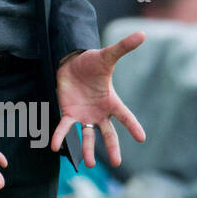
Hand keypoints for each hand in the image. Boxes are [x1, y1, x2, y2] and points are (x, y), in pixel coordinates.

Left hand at [51, 32, 146, 167]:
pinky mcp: (69, 114)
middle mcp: (99, 113)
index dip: (133, 126)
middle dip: (112, 148)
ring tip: (88, 165)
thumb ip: (124, 47)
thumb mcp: (107, 55)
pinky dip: (59, 136)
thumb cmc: (92, 61)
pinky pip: (65, 128)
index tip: (142, 138)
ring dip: (88, 150)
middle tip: (116, 163)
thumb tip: (142, 33)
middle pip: (108, 134)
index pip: (125, 116)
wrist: (71, 63)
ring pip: (88, 136)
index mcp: (111, 101)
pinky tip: (54, 147)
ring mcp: (84, 116)